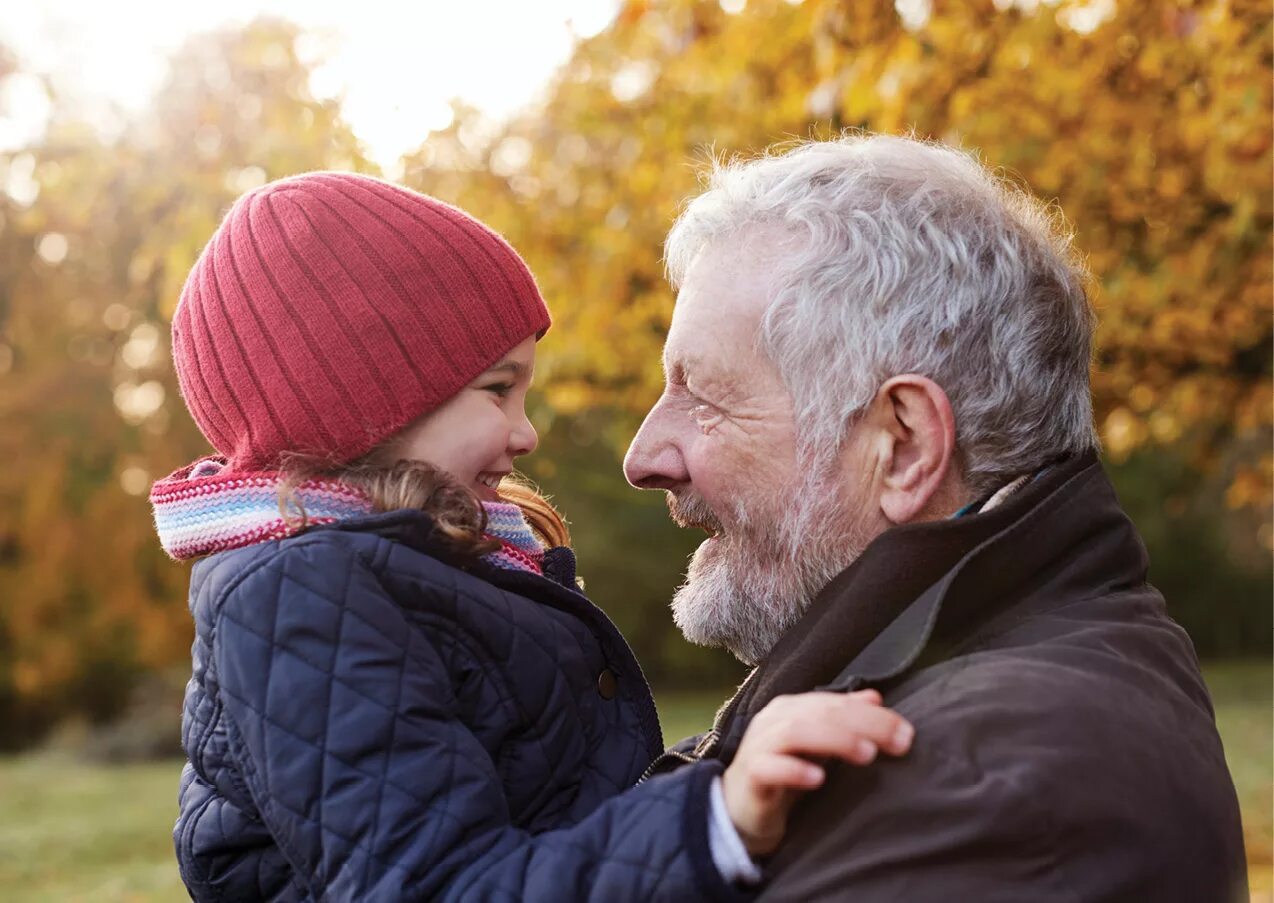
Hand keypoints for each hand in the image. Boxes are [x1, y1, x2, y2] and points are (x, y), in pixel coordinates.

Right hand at [721, 689, 912, 856]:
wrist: (741, 808)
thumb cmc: (784, 773)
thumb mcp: (818, 746)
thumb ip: (843, 720)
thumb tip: (876, 698)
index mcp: (792, 708)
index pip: (836, 703)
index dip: (874, 715)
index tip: (907, 733)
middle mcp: (774, 720)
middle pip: (821, 712)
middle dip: (864, 724)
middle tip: (898, 743)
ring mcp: (759, 746)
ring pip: (796, 731)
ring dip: (834, 739)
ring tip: (866, 754)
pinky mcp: (750, 776)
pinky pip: (769, 767)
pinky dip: (794, 770)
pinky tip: (818, 778)